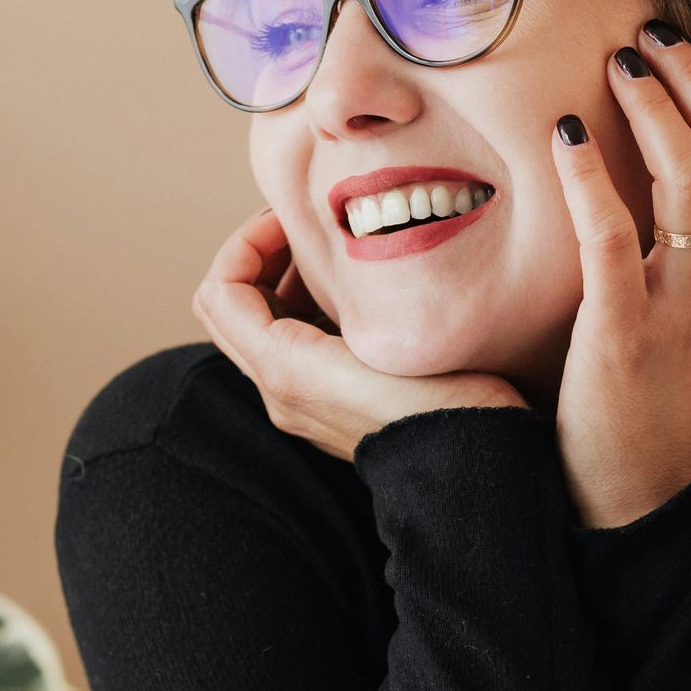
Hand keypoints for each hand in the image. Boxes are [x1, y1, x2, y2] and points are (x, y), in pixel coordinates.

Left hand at [192, 206, 526, 462]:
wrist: (470, 471)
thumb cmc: (441, 402)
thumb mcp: (382, 337)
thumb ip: (334, 293)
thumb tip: (312, 244)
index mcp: (282, 369)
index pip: (220, 290)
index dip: (246, 243)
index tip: (292, 219)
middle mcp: (278, 389)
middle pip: (229, 307)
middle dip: (257, 257)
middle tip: (304, 228)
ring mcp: (298, 401)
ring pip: (258, 325)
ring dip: (280, 280)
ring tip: (331, 254)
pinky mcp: (324, 405)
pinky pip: (289, 344)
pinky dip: (303, 307)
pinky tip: (351, 292)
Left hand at [550, 23, 690, 527]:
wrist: (638, 496)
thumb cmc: (653, 392)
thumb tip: (680, 163)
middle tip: (653, 31)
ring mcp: (683, 307)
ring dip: (657, 107)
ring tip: (620, 61)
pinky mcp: (625, 336)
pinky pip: (615, 240)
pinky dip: (591, 177)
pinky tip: (562, 134)